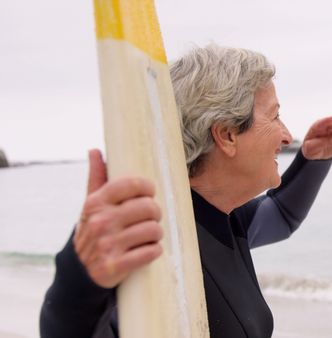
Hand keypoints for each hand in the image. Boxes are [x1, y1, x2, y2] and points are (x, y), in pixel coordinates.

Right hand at [73, 149, 162, 287]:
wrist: (80, 270)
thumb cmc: (93, 230)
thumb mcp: (92, 204)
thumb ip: (97, 178)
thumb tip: (94, 150)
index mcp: (96, 203)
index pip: (132, 184)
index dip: (148, 188)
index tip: (149, 194)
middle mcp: (100, 222)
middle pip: (149, 207)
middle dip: (155, 213)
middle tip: (151, 218)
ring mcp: (107, 244)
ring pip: (154, 230)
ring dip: (156, 234)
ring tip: (150, 235)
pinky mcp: (115, 265)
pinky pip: (151, 252)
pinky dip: (154, 251)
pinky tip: (148, 250)